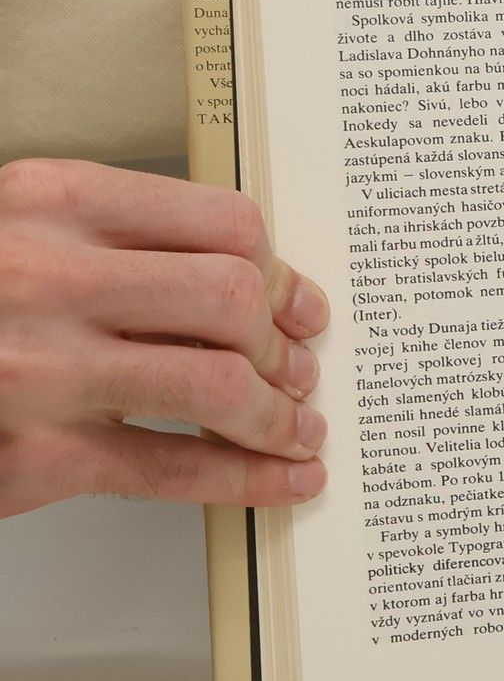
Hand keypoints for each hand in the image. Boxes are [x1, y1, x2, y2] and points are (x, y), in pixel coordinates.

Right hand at [0, 160, 329, 519]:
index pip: (221, 222)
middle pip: (230, 298)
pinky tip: (281, 478)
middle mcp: (47, 276)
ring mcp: (40, 368)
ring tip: (293, 428)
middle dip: (283, 343)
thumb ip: (121, 246)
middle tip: (299, 371)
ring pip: (218, 383)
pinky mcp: (35, 455)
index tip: (299, 304)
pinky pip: (174, 467)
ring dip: (277, 414)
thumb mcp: (26, 236)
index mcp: (54, 202)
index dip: (279, 272)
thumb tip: (252, 287)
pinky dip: (248, 478)